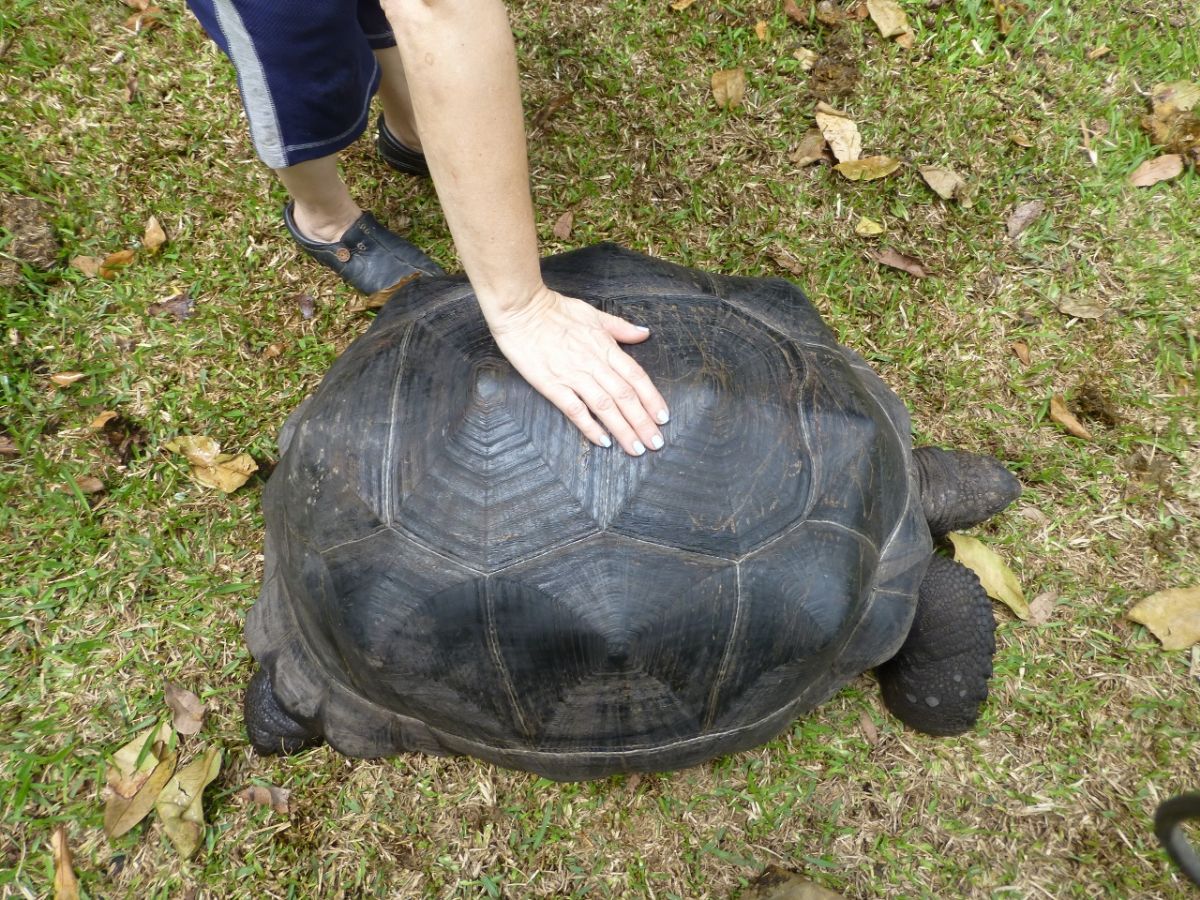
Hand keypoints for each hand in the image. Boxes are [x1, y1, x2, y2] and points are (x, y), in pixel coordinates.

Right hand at [484, 286, 669, 454]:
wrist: (521, 310)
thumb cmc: (555, 310)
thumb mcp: (593, 313)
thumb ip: (620, 327)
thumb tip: (644, 334)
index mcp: (605, 347)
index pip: (636, 377)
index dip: (652, 399)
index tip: (664, 417)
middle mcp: (593, 363)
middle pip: (625, 397)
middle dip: (643, 422)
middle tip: (656, 443)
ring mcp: (573, 375)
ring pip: (605, 406)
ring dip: (623, 429)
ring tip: (636, 449)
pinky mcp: (552, 385)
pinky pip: (575, 410)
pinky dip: (590, 427)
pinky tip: (603, 442)